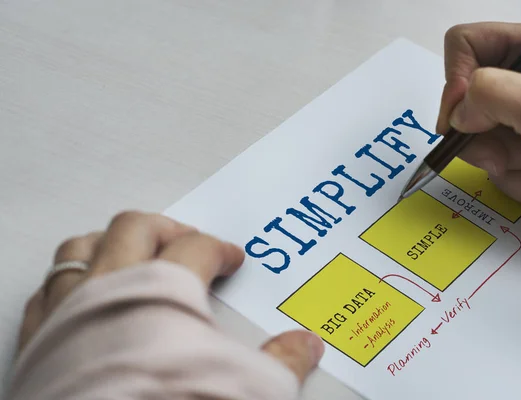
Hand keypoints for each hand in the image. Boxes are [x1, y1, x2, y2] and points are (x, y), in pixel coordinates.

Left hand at [18, 211, 323, 382]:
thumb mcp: (245, 386)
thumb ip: (281, 360)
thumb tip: (304, 347)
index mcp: (163, 287)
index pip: (197, 248)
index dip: (220, 249)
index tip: (230, 257)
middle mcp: (111, 287)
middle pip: (137, 228)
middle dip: (168, 228)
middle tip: (187, 238)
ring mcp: (69, 310)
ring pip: (83, 247)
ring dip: (110, 242)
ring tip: (129, 248)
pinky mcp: (39, 340)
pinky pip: (48, 289)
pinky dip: (68, 281)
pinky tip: (80, 291)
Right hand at [436, 22, 520, 226]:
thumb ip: (491, 95)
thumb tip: (456, 115)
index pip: (465, 44)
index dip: (456, 78)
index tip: (460, 116)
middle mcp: (519, 80)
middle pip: (461, 100)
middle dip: (481, 134)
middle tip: (505, 153)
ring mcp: (516, 118)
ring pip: (472, 138)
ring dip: (503, 161)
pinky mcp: (516, 150)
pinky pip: (490, 164)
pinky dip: (515, 179)